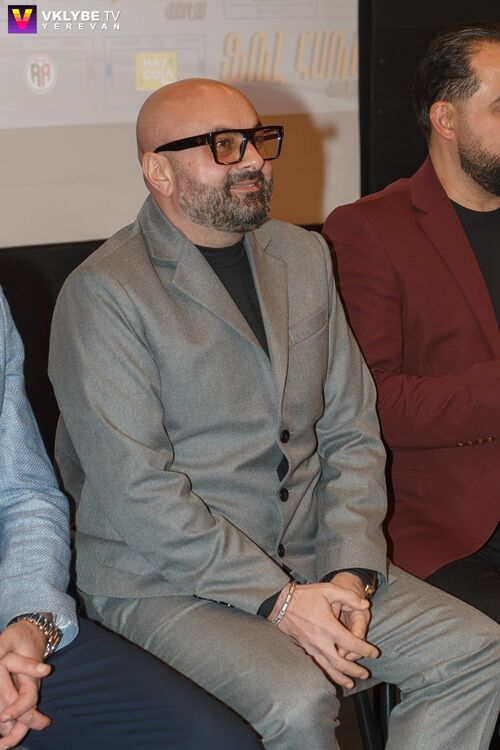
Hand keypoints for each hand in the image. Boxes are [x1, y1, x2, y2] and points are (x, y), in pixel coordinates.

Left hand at [0, 622, 51, 749]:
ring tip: (1, 745)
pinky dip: (11, 724)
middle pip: (29, 715)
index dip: (17, 709)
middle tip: (3, 745)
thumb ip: (0, 649)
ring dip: (14, 732)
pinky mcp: (21, 692)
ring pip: (24, 718)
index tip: (3, 717)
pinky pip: (19, 712)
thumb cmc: (20, 636)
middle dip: (17, 733)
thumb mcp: (9, 638)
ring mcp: (26, 691)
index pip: (28, 699)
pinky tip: (2, 733)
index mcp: (31, 677)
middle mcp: (30, 688)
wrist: (33, 633)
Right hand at [268, 582, 378, 688]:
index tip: (375, 653)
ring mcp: (312, 647)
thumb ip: (349, 597)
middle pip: (341, 663)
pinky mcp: (305, 648)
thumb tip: (366, 605)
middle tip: (365, 674)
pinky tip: (332, 675)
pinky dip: (327, 672)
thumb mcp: (329, 590)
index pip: (352, 644)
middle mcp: (321, 641)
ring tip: (351, 684)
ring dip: (341, 677)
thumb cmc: (306, 596)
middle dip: (355, 670)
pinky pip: (318, 664)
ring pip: (328, 667)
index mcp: (329, 627)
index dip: (365, 650)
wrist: (281, 603)